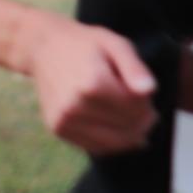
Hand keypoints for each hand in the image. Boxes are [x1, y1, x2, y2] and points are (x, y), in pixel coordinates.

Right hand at [18, 15, 157, 153]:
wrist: (44, 48)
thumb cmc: (84, 45)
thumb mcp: (114, 44)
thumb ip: (135, 68)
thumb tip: (149, 91)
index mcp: (92, 84)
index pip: (136, 110)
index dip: (148, 105)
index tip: (145, 95)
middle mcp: (75, 106)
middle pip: (126, 128)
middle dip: (142, 121)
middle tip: (144, 110)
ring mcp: (64, 120)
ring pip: (113, 143)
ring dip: (129, 134)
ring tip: (130, 118)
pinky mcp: (58, 129)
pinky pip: (95, 147)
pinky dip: (111, 142)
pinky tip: (114, 128)